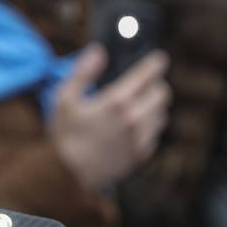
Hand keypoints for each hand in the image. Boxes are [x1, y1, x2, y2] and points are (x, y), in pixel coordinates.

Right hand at [49, 45, 170, 190]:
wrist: (68, 176)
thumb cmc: (64, 135)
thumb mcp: (64, 98)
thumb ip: (82, 72)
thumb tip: (98, 51)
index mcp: (116, 101)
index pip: (148, 75)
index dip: (156, 64)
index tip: (159, 60)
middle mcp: (134, 119)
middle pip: (162, 94)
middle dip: (157, 85)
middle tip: (147, 84)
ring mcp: (140, 139)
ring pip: (161, 114)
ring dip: (155, 106)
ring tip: (141, 104)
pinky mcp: (140, 155)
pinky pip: (155, 134)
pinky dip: (150, 126)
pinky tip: (135, 126)